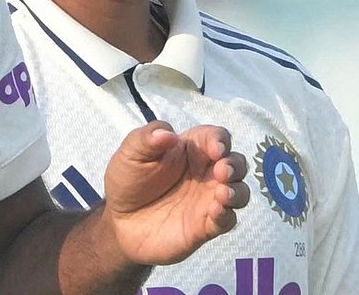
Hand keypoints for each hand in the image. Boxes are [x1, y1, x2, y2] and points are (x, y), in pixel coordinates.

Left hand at [102, 121, 248, 265]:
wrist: (118, 221)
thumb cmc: (128, 180)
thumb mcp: (130, 153)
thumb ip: (146, 139)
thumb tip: (168, 134)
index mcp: (190, 150)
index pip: (216, 137)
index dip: (220, 139)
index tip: (215, 147)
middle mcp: (205, 173)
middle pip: (236, 163)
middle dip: (235, 165)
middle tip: (222, 170)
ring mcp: (207, 199)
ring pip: (239, 192)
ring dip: (237, 191)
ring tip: (222, 192)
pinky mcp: (205, 225)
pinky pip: (227, 220)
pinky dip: (226, 215)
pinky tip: (215, 211)